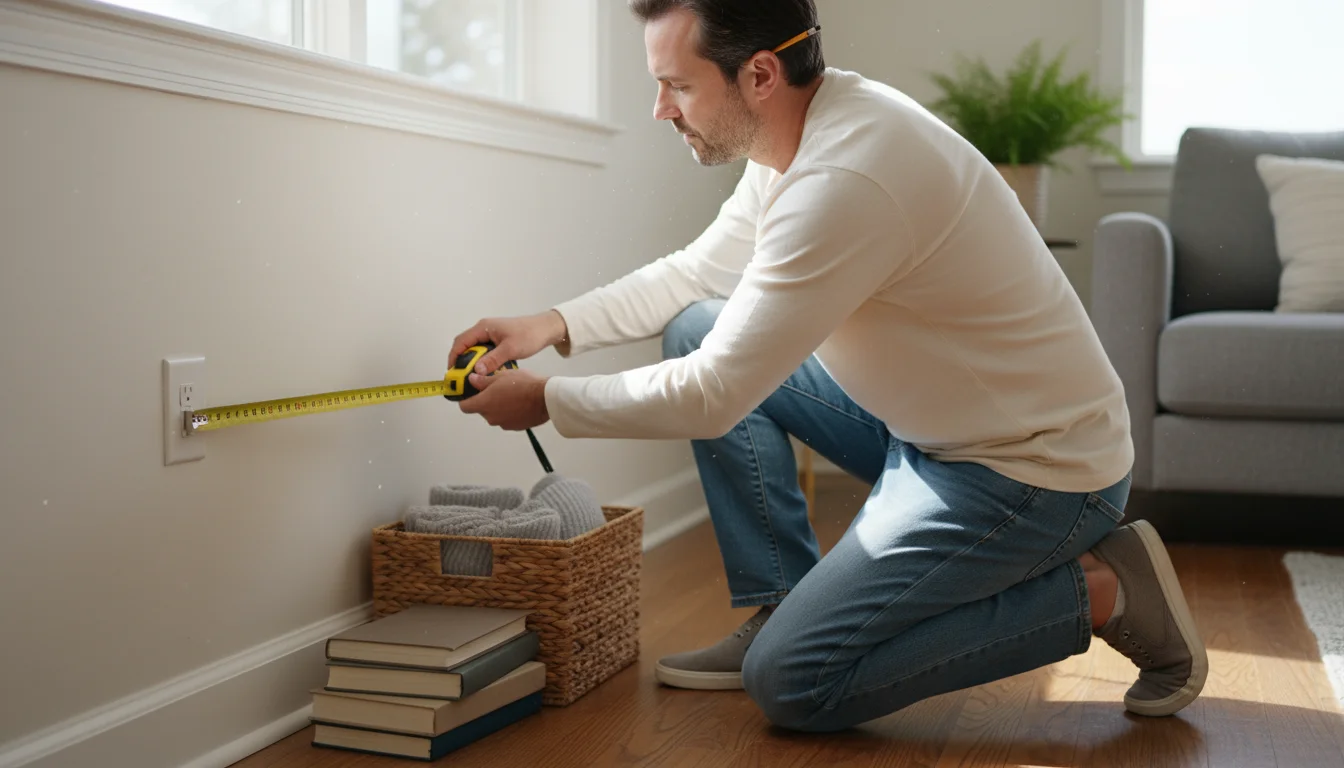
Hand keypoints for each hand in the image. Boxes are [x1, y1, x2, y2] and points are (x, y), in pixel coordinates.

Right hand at [449, 310, 568, 375]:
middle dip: (460, 361)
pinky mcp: (497, 340)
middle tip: (460, 377)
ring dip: (471, 362)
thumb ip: (492, 360)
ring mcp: (490, 334)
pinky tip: (484, 372)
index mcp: (483, 328)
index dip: (453, 357)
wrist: (545, 329)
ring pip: (474, 349)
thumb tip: (476, 371)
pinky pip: (483, 351)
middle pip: (465, 345)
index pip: (461, 342)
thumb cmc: (529, 335)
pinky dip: (481, 361)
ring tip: (470, 377)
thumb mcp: (510, 349)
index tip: (452, 372)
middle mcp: (484, 329)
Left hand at [458, 367, 550, 430]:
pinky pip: (507, 419)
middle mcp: (491, 417)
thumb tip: (472, 380)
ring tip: (511, 394)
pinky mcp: (515, 427)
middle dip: (486, 400)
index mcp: (484, 404)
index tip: (471, 393)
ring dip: (499, 406)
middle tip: (496, 388)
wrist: (545, 397)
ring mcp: (504, 424)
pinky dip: (510, 412)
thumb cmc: (523, 384)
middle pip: (481, 410)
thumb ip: (483, 381)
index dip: (466, 399)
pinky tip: (520, 402)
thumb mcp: (500, 376)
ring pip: (495, 414)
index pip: (464, 406)